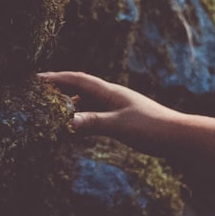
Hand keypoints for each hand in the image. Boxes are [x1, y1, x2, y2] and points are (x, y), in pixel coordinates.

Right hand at [39, 71, 182, 156]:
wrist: (178, 137)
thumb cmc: (152, 128)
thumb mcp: (120, 126)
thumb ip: (93, 122)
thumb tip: (66, 121)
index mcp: (111, 92)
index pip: (78, 80)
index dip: (57, 78)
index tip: (36, 78)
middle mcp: (113, 96)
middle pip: (81, 88)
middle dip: (59, 89)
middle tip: (37, 93)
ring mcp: (119, 108)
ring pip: (88, 102)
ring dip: (70, 104)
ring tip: (50, 110)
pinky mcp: (124, 120)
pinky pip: (96, 115)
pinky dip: (82, 118)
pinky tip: (75, 127)